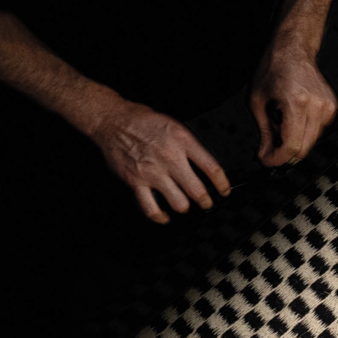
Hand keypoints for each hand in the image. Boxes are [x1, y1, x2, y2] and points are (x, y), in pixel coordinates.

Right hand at [89, 99, 229, 223]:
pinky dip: (160, 217)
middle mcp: (170, 158)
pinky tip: (165, 217)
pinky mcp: (136, 182)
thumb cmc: (143, 121)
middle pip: (197, 190)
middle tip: (207, 203)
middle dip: (206, 201)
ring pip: (179, 203)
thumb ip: (190, 146)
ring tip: (185, 205)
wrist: (113, 120)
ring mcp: (152, 172)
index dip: (222, 184)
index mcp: (182, 141)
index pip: (212, 168)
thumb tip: (205, 167)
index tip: (224, 191)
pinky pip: (151, 208)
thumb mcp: (174, 125)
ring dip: (185, 207)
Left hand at [250, 42, 336, 166]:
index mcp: (296, 102)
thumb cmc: (273, 68)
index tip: (266, 161)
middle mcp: (316, 106)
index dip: (277, 159)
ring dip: (294, 139)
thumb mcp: (258, 101)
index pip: (292, 146)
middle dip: (284, 152)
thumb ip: (264, 132)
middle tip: (269, 145)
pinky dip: (304, 130)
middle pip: (303, 148)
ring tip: (281, 121)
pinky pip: (318, 131)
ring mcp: (328, 107)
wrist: (293, 49)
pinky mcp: (333, 108)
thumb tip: (265, 155)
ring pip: (311, 142)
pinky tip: (293, 115)